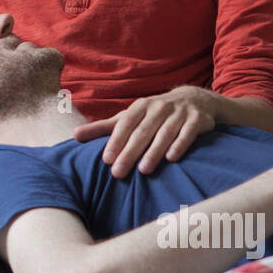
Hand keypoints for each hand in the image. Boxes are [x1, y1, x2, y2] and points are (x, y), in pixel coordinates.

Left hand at [72, 85, 216, 178]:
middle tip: (118, 173)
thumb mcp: (130, 117)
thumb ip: (104, 127)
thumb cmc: (154, 114)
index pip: (125, 124)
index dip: (115, 141)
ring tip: (144, 170)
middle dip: (130, 152)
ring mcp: (179, 113)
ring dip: (154, 151)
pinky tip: (172, 159)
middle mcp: (159, 107)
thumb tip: (75, 135)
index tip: (106, 159)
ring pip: (165, 133)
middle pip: (142, 132)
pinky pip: (188, 133)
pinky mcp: (197, 120)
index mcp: (140, 106)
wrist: (195, 100)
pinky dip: (180, 144)